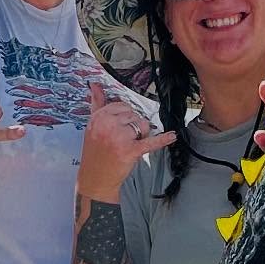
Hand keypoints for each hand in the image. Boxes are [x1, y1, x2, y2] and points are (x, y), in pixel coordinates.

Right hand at [76, 83, 174, 197]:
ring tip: (130, 145)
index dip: (126, 117)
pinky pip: (151, 142)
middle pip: (134, 115)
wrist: (95, 179)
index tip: (122, 126)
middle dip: (134, 126)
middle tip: (124, 139)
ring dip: (142, 135)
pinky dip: (163, 140)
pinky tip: (172, 136)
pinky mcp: (130, 151)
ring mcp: (119, 138)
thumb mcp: (92, 126)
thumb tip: (94, 85)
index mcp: (99, 117)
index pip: (122, 106)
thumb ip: (96, 104)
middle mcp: (108, 125)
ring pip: (143, 125)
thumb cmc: (95, 153)